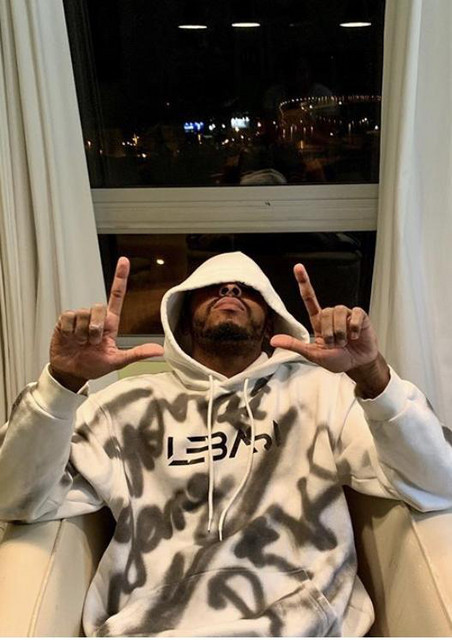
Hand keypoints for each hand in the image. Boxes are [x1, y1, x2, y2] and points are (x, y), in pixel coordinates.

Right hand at [49, 257, 163, 389]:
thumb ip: (137, 354)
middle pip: (98, 307)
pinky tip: (70, 338)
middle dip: (96, 328)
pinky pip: (68, 317)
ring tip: (81, 343)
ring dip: (83, 333)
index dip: (120, 277)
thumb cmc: (94, 365)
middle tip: (92, 343)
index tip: (124, 260)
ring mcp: (80, 318)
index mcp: (110, 323)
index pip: (116, 296)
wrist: (71, 372)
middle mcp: (95, 317)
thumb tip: (159, 350)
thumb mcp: (117, 361)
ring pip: (83, 314)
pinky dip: (70, 331)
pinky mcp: (64, 321)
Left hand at [270, 264, 386, 385]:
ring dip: (340, 332)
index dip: (304, 282)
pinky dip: (354, 327)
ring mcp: (346, 315)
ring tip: (344, 342)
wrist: (357, 364)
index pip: (309, 298)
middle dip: (330, 332)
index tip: (298, 267)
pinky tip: (355, 336)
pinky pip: (355, 314)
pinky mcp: (360, 317)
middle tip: (335, 345)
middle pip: (326, 311)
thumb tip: (273, 341)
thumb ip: (295, 345)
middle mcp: (331, 315)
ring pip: (339, 311)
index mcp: (318, 321)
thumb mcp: (313, 354)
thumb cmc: (336, 359)